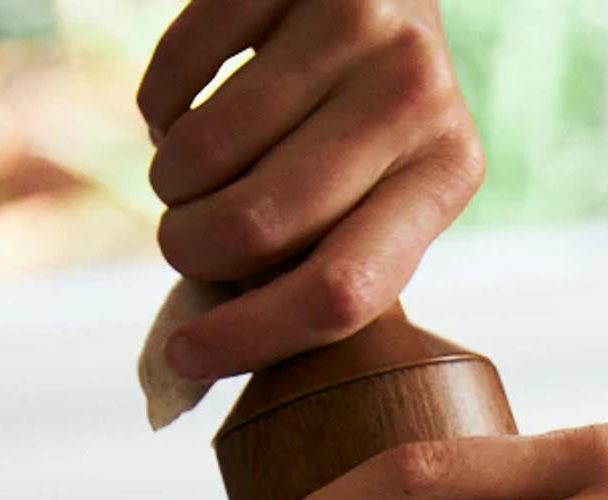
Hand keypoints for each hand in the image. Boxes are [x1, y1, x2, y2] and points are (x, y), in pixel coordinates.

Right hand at [138, 0, 482, 383]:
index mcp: (449, 174)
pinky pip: (177, 68)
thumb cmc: (361, 116)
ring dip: (171, 182)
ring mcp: (357, 24)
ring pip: (206, 152)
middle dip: (192, 250)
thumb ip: (313, 261)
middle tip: (183, 241)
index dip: (250, 339)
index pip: (342, 291)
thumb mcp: (374, 188)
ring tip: (188, 174)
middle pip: (259, 227)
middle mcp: (416, 96)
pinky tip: (183, 109)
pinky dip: (158, 107)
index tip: (183, 357)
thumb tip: (193, 359)